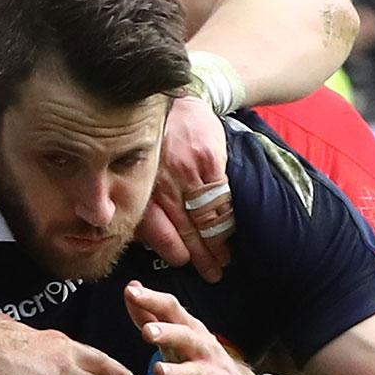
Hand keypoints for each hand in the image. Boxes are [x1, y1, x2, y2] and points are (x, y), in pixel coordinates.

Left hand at [126, 280, 264, 374]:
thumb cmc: (203, 365)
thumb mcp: (178, 341)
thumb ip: (152, 318)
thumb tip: (131, 288)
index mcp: (192, 333)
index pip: (174, 311)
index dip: (153, 301)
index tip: (131, 292)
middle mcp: (206, 351)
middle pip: (188, 338)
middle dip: (169, 333)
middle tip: (147, 331)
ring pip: (198, 373)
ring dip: (180, 372)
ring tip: (160, 372)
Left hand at [136, 94, 233, 281]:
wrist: (185, 99)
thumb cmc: (160, 139)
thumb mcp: (142, 166)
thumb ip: (146, 198)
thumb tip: (146, 238)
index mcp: (146, 187)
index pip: (158, 229)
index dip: (173, 250)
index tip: (183, 264)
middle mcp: (164, 183)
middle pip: (184, 230)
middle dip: (200, 256)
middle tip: (212, 275)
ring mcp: (188, 174)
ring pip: (205, 220)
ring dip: (216, 246)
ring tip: (224, 262)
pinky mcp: (210, 164)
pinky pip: (221, 202)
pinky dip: (228, 223)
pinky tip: (231, 237)